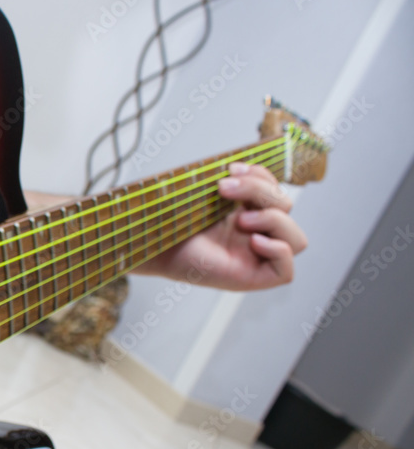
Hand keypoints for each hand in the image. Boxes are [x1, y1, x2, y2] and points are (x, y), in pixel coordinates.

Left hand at [135, 162, 307, 289]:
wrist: (151, 243)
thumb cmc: (173, 220)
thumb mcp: (209, 196)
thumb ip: (236, 183)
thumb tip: (248, 169)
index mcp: (246, 212)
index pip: (276, 191)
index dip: (263, 176)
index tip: (231, 169)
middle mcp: (255, 234)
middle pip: (287, 208)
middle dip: (261, 191)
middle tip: (224, 189)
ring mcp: (255, 257)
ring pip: (296, 238)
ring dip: (273, 219)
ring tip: (240, 219)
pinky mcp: (252, 279)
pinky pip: (286, 271)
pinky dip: (278, 250)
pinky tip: (251, 240)